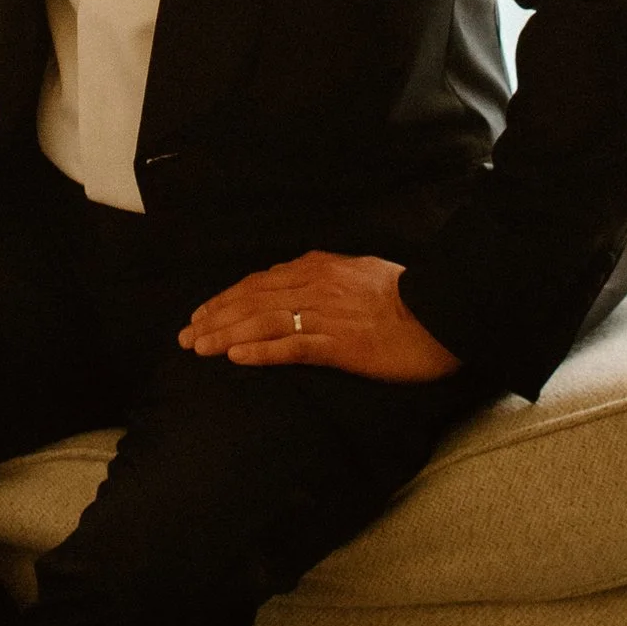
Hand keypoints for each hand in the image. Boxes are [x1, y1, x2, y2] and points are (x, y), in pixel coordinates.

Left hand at [178, 251, 459, 383]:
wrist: (440, 314)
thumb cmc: (408, 297)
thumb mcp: (361, 272)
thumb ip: (327, 277)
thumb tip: (301, 282)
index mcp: (319, 267)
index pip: (259, 282)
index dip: (227, 298)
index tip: (203, 313)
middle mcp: (314, 286)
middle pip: (251, 300)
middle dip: (214, 317)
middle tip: (186, 336)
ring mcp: (324, 315)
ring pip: (262, 322)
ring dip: (225, 335)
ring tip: (198, 348)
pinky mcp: (337, 345)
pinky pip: (290, 347)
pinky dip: (259, 351)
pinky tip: (235, 358)